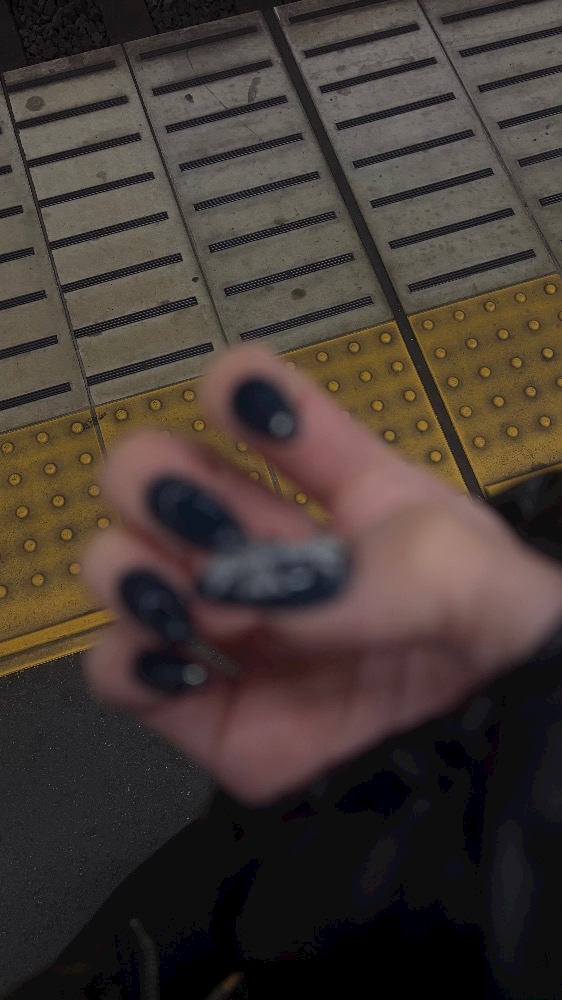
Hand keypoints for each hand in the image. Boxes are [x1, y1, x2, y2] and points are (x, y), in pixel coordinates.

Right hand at [81, 344, 561, 805]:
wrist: (500, 790)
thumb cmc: (517, 669)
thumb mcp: (499, 594)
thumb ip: (413, 570)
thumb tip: (286, 593)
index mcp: (358, 502)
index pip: (279, 415)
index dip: (244, 389)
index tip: (238, 398)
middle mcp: (280, 557)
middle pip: (166, 477)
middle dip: (154, 477)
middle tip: (201, 522)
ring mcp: (237, 634)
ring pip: (124, 564)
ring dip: (129, 567)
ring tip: (195, 603)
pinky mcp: (209, 714)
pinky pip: (119, 673)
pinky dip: (123, 662)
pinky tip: (183, 669)